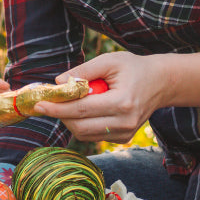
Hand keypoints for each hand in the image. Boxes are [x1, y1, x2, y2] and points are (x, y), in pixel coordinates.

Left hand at [32, 52, 166, 142]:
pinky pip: (93, 136)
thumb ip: (83, 71)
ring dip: (70, 120)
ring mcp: (125, 133)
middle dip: (60, 115)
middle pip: (80, 127)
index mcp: (122, 102)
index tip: (39, 104)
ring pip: (84, 134)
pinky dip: (82, 125)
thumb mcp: (109, 61)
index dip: (58, 108)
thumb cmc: (133, 68)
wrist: (160, 83)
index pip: (82, 110)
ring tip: (68, 103)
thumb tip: (57, 83)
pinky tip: (85, 110)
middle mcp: (125, 122)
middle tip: (48, 103)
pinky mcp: (123, 138)